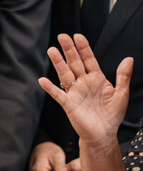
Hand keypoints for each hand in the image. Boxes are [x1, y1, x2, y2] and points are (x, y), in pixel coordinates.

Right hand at [39, 33, 133, 148]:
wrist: (103, 134)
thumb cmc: (112, 115)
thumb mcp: (122, 93)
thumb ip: (123, 76)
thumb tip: (128, 58)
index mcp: (97, 79)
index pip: (88, 59)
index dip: (83, 48)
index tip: (78, 36)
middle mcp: (84, 83)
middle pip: (74, 63)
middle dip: (68, 49)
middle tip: (62, 36)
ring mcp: (75, 93)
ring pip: (65, 74)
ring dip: (58, 63)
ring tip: (52, 50)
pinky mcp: (68, 104)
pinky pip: (57, 94)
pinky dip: (50, 88)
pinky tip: (42, 80)